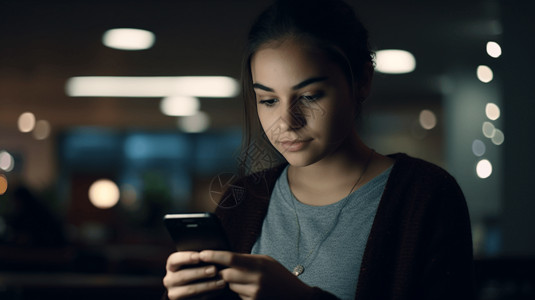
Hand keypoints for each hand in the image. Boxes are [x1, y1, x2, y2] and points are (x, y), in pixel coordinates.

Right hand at [163, 251, 225, 299]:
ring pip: (190, 290)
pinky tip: (219, 290)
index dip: (186, 257)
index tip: (200, 256)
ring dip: (207, 285)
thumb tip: (211, 254)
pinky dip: (209, 294)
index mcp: (171, 265)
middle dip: (200, 272)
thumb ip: (200, 258)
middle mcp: (169, 279)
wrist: (194, 288)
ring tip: (221, 282)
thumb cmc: (197, 269)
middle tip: (214, 270)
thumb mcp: (195, 262)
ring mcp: (174, 293)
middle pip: (182, 276)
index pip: (174, 259)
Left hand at [199, 250, 313, 299]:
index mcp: (259, 264)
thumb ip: (247, 259)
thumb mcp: (266, 261)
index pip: (230, 258)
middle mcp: (256, 279)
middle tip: (224, 270)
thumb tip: (225, 258)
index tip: (201, 254)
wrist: (297, 297)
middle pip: (226, 274)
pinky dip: (240, 293)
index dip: (214, 256)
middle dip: (222, 272)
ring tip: (246, 281)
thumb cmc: (280, 276)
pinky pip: (238, 296)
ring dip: (232, 283)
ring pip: (231, 286)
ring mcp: (255, 293)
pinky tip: (252, 290)